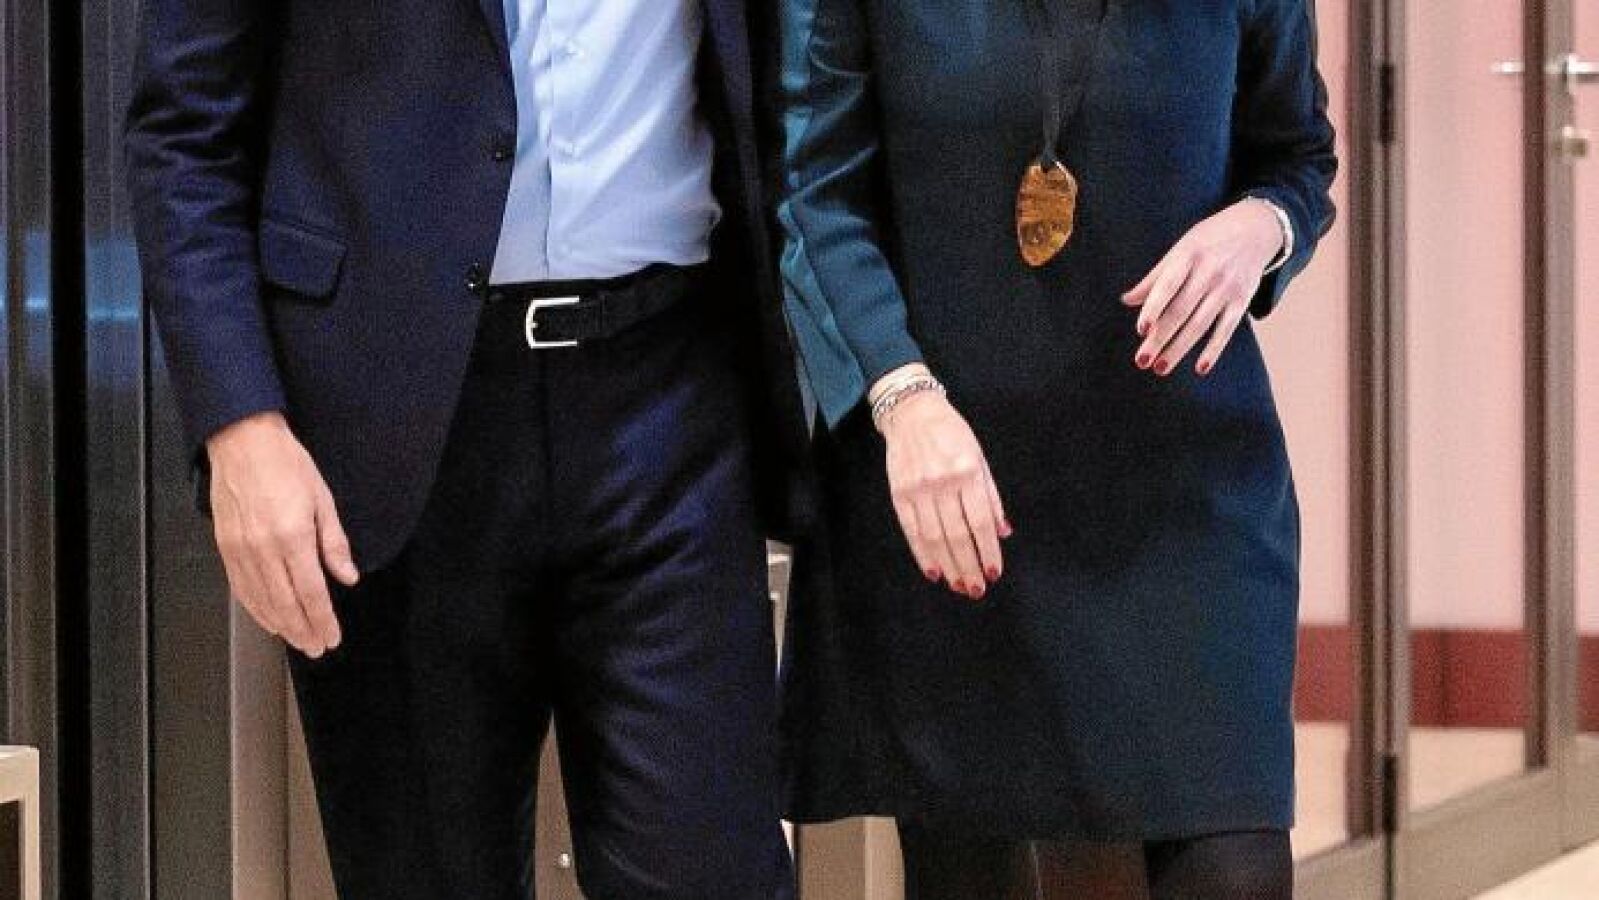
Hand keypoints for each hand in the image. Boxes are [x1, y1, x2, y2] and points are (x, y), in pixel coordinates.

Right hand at [206, 411, 358, 656]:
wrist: (242, 441)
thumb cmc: (286, 463)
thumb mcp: (323, 498)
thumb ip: (334, 543)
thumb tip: (348, 576)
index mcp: (293, 535)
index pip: (311, 592)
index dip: (322, 619)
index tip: (332, 637)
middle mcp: (264, 547)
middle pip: (285, 603)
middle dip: (303, 630)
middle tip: (317, 647)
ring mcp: (240, 549)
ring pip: (261, 600)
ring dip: (281, 625)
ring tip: (297, 640)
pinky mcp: (224, 546)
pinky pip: (240, 586)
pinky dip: (255, 607)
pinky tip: (267, 619)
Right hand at [874, 367, 1009, 600]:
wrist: (911, 412)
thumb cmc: (952, 433)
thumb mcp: (979, 457)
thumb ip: (991, 496)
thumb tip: (1003, 532)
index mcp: (968, 472)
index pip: (981, 522)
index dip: (989, 551)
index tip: (994, 573)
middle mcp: (942, 483)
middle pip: (958, 535)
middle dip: (969, 566)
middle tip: (977, 589)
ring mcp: (918, 490)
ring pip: (935, 538)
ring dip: (949, 566)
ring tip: (959, 585)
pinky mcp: (899, 494)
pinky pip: (912, 531)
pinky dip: (922, 554)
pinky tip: (934, 571)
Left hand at [1121, 198, 1283, 375]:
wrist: (1255, 228)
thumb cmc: (1208, 241)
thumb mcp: (1180, 249)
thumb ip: (1154, 277)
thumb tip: (1127, 300)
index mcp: (1188, 256)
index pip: (1168, 286)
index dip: (1154, 308)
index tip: (1141, 330)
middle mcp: (1209, 273)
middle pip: (1181, 311)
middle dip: (1160, 338)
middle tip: (1142, 361)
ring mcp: (1227, 288)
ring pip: (1200, 324)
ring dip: (1180, 349)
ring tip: (1160, 368)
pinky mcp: (1242, 300)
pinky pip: (1227, 329)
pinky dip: (1214, 349)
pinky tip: (1201, 368)